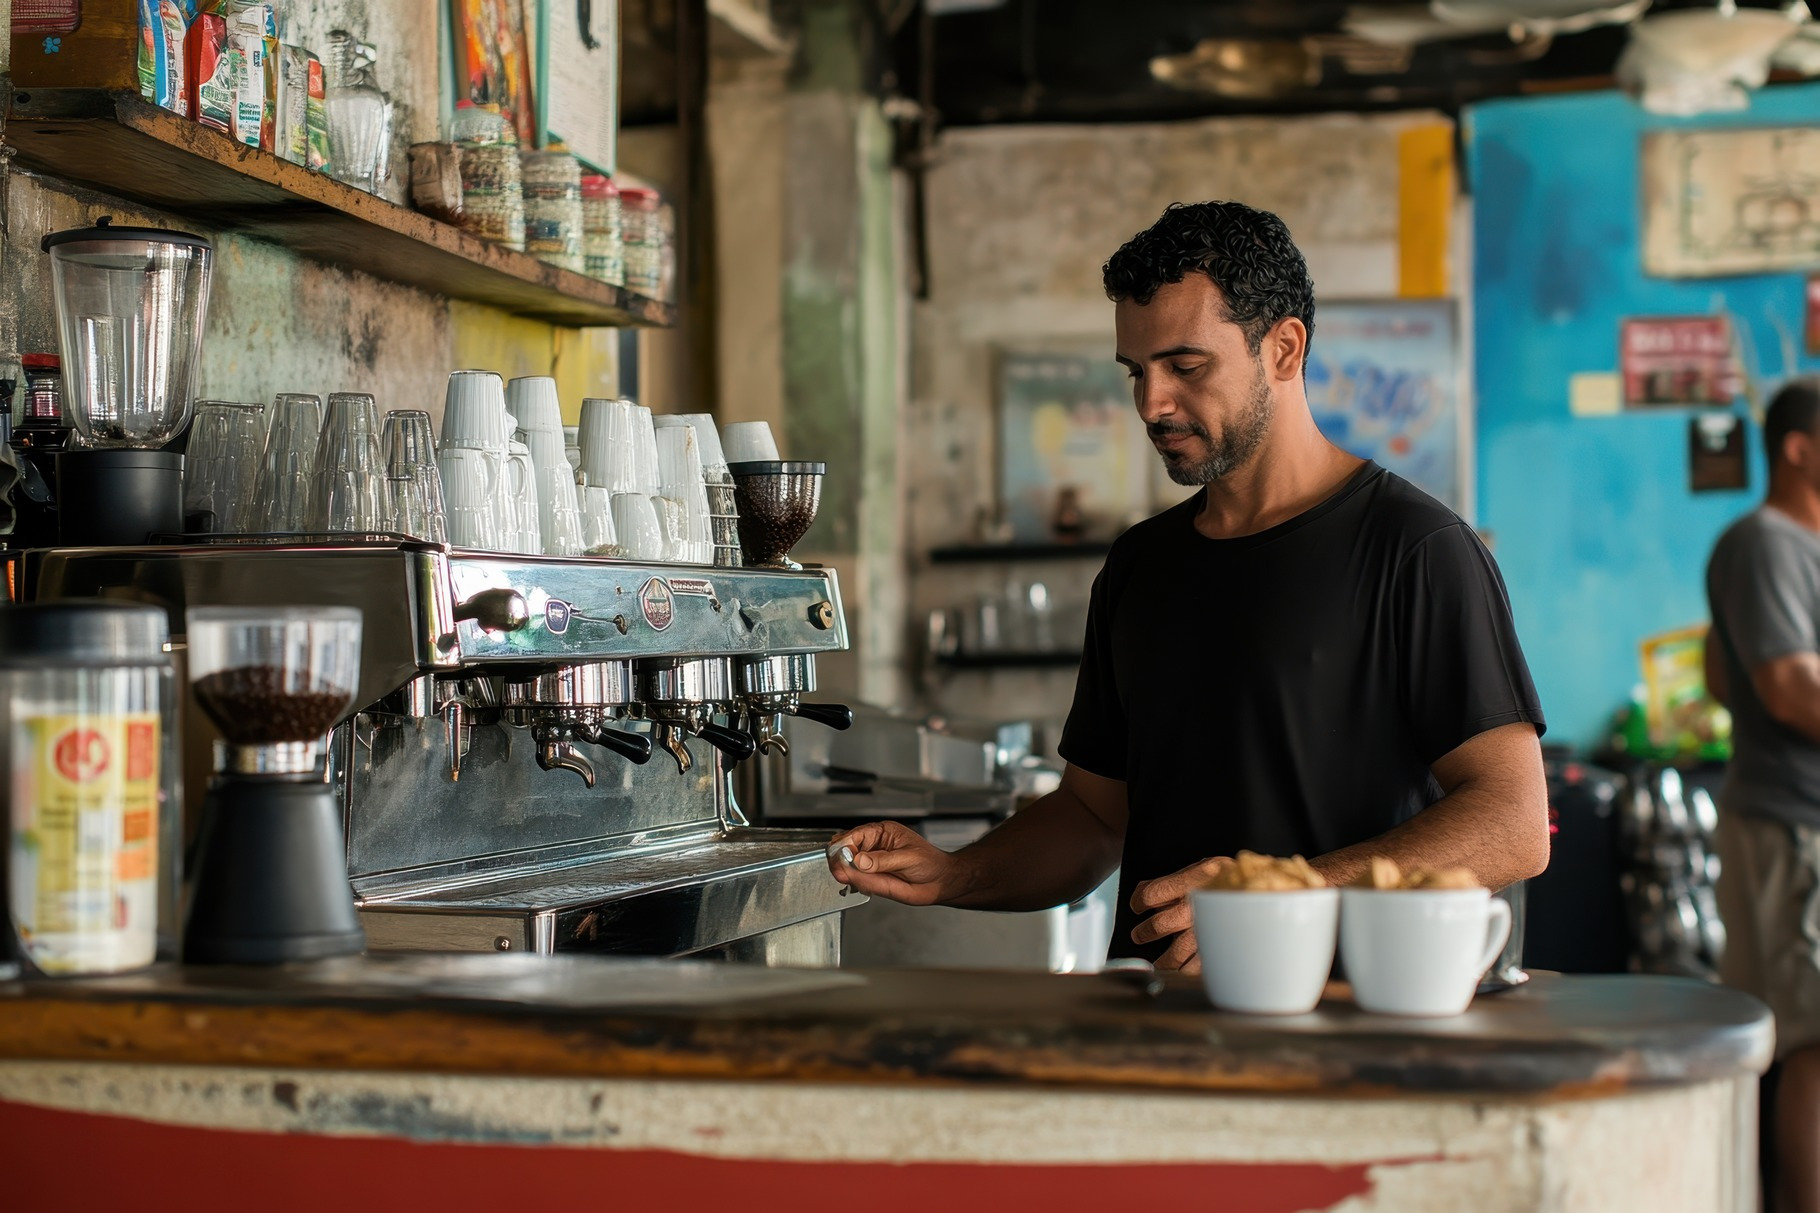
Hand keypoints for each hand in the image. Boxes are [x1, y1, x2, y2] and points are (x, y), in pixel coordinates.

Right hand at [827, 821, 963, 906]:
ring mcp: (870, 863)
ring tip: (849, 879)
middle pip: (845, 848)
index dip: (844, 846)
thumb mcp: (908, 858)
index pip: (854, 835)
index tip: (841, 859)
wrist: (940, 882)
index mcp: (882, 832)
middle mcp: (873, 846)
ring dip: (844, 872)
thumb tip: (859, 861)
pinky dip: (851, 882)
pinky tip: (857, 885)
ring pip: (846, 865)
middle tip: (841, 873)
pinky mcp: (871, 878)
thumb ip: (882, 861)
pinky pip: (855, 880)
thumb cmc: (930, 864)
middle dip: (839, 860)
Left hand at [1128, 856, 1233, 972]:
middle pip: (1159, 925)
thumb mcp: (1202, 870)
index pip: (1151, 894)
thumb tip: (1143, 893)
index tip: (1137, 905)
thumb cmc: (1229, 882)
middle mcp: (1200, 906)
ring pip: (1175, 954)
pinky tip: (1184, 969)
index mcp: (1193, 881)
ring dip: (1163, 960)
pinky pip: (1195, 969)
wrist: (1267, 893)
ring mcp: (1210, 930)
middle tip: (1140, 935)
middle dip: (1145, 932)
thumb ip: (1172, 882)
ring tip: (1161, 962)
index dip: (1139, 901)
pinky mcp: (1220, 950)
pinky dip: (1186, 971)